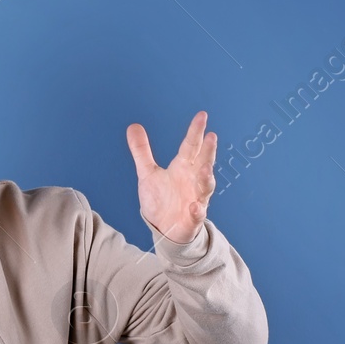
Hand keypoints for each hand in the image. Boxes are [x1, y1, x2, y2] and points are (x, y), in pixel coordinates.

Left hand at [126, 112, 217, 244]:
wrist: (163, 227)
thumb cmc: (161, 198)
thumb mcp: (147, 173)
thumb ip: (142, 150)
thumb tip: (133, 126)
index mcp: (182, 167)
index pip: (191, 146)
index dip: (196, 131)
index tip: (202, 116)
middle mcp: (192, 180)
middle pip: (203, 162)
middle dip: (208, 151)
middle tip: (211, 137)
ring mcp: (195, 198)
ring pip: (205, 187)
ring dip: (206, 178)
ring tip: (206, 169)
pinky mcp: (192, 218)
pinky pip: (197, 214)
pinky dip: (197, 210)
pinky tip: (195, 207)